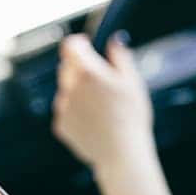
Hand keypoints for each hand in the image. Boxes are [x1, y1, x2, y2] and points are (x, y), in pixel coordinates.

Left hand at [53, 33, 154, 172]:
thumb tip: (114, 40)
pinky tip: (96, 123)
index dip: (80, 44)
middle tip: (103, 84)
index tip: (88, 47)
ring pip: (66, 91)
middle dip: (81, 70)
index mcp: (88, 72)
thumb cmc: (131, 118)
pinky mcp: (61, 125)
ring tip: (102, 109)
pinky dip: (77, 114)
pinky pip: (66, 112)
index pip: (70, 45)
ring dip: (79, 93)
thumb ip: (121, 56)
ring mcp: (63, 108)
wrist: (123, 154)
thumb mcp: (133, 82)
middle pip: (67, 68)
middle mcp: (70, 87)